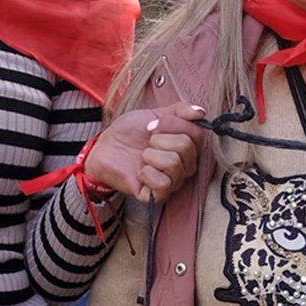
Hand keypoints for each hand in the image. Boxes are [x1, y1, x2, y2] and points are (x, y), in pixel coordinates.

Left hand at [84, 102, 203, 205]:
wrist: (105, 148)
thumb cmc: (130, 133)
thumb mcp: (155, 114)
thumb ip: (179, 110)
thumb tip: (200, 112)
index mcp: (188, 147)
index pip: (197, 133)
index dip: (172, 124)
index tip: (152, 125)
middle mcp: (185, 166)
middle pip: (186, 147)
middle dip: (159, 139)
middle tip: (147, 142)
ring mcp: (173, 182)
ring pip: (174, 163)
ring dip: (151, 155)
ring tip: (143, 156)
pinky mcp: (158, 195)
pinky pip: (163, 183)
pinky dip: (147, 173)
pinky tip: (140, 171)